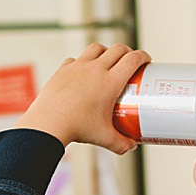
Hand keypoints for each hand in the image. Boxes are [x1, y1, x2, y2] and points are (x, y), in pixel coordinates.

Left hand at [16, 43, 150, 153]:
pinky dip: (83, 61)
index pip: (133, 59)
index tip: (146, 60)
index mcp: (110, 82)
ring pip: (97, 48)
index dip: (143, 56)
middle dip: (128, 52)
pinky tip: (83, 70)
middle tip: (130, 61)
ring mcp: (78, 66)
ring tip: (108, 60)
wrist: (49, 123)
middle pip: (118, 49)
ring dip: (106, 51)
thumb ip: (121, 143)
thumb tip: (131, 146)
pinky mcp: (63, 69)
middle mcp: (95, 69)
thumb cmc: (76, 128)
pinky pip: (76, 58)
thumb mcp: (104, 138)